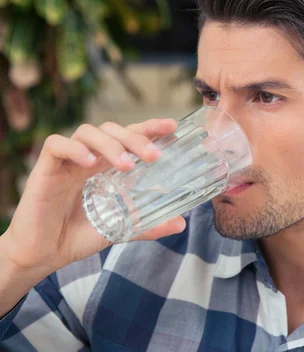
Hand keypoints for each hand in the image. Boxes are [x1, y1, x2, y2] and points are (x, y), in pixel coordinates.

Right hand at [1, 118, 186, 275]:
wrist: (44, 255)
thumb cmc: (78, 235)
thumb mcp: (121, 228)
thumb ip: (149, 224)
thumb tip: (181, 223)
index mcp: (106, 165)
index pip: (129, 136)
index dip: (150, 128)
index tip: (173, 126)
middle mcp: (88, 158)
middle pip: (112, 129)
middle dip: (136, 138)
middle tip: (154, 156)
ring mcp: (66, 161)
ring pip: (87, 131)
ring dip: (111, 144)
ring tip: (127, 166)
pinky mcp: (44, 169)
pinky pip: (55, 145)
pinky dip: (74, 149)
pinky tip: (90, 163)